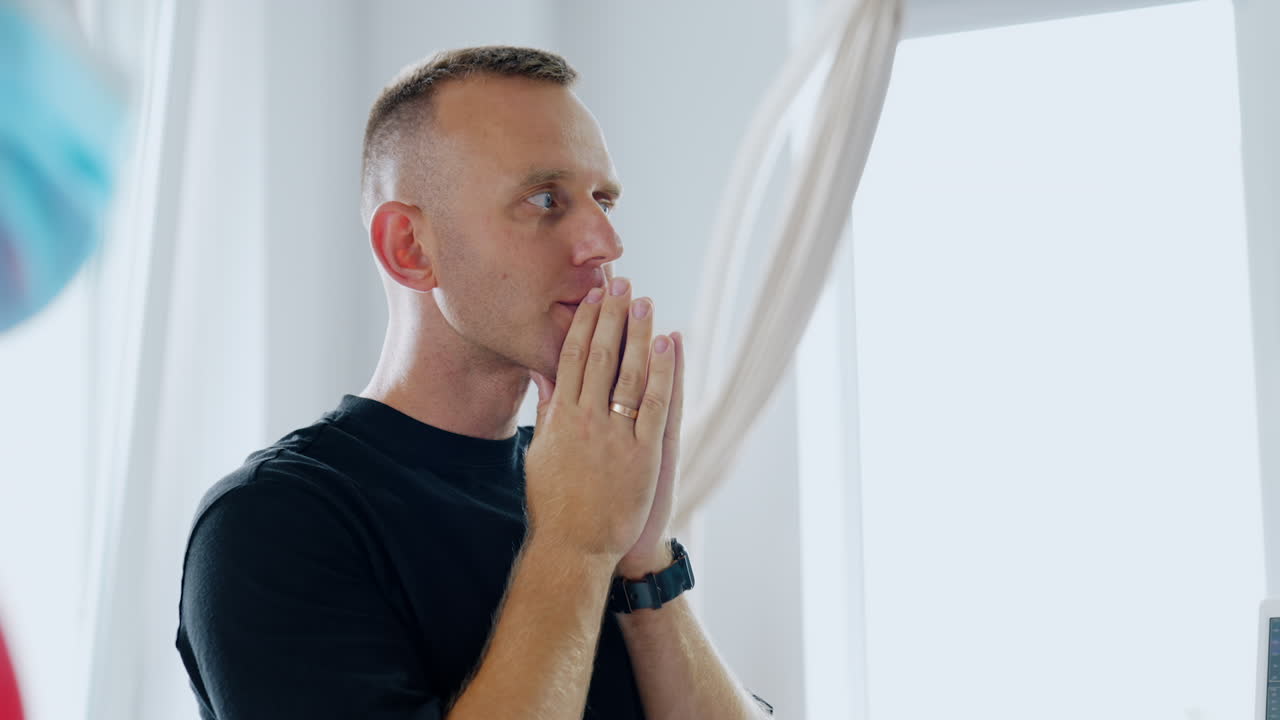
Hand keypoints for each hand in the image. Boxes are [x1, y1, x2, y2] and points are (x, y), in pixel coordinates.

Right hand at [525, 277, 678, 560]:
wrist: (573, 548)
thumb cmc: (554, 504)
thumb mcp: (540, 453)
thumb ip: (545, 410)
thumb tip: (542, 371)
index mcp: (559, 418)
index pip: (571, 357)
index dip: (583, 323)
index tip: (593, 296)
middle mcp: (585, 421)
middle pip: (599, 356)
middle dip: (611, 316)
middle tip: (620, 282)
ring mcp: (615, 437)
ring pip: (628, 373)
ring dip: (637, 333)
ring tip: (644, 301)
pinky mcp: (642, 455)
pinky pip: (655, 404)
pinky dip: (663, 371)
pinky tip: (668, 343)